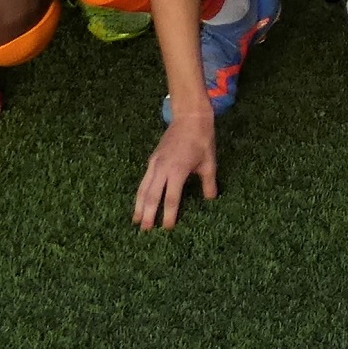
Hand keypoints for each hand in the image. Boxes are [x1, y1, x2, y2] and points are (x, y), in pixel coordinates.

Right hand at [135, 110, 216, 230]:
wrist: (189, 117)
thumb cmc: (202, 139)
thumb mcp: (209, 162)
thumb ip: (209, 183)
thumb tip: (211, 200)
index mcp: (177, 170)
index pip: (171, 198)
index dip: (168, 215)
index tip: (166, 228)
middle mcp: (162, 168)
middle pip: (151, 196)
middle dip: (148, 214)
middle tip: (146, 231)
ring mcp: (155, 163)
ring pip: (143, 189)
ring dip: (139, 206)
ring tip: (136, 221)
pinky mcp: (152, 160)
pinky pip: (143, 180)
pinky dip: (140, 193)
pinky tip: (139, 202)